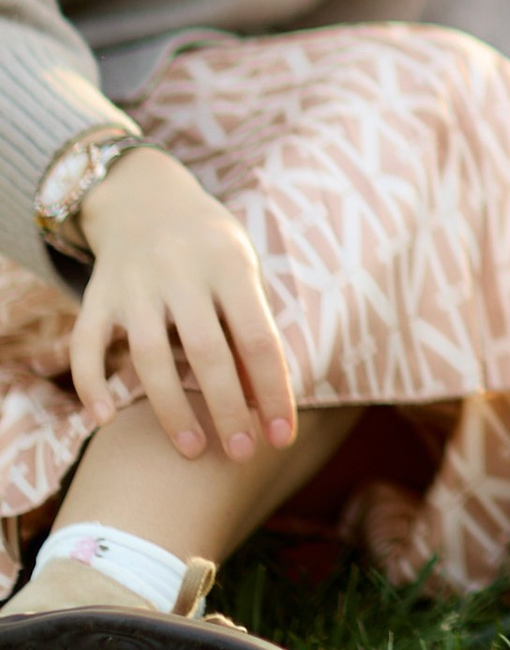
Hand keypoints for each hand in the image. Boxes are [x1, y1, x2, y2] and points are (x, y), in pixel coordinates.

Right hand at [71, 148, 296, 462]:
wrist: (146, 196)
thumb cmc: (210, 246)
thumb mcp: (242, 269)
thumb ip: (250, 324)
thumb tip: (262, 400)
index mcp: (230, 264)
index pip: (259, 339)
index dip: (274, 392)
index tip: (282, 437)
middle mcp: (182, 271)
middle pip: (207, 353)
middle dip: (227, 409)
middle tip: (242, 454)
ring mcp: (134, 283)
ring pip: (149, 356)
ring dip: (172, 410)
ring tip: (194, 450)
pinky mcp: (97, 294)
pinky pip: (87, 344)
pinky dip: (92, 384)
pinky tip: (105, 419)